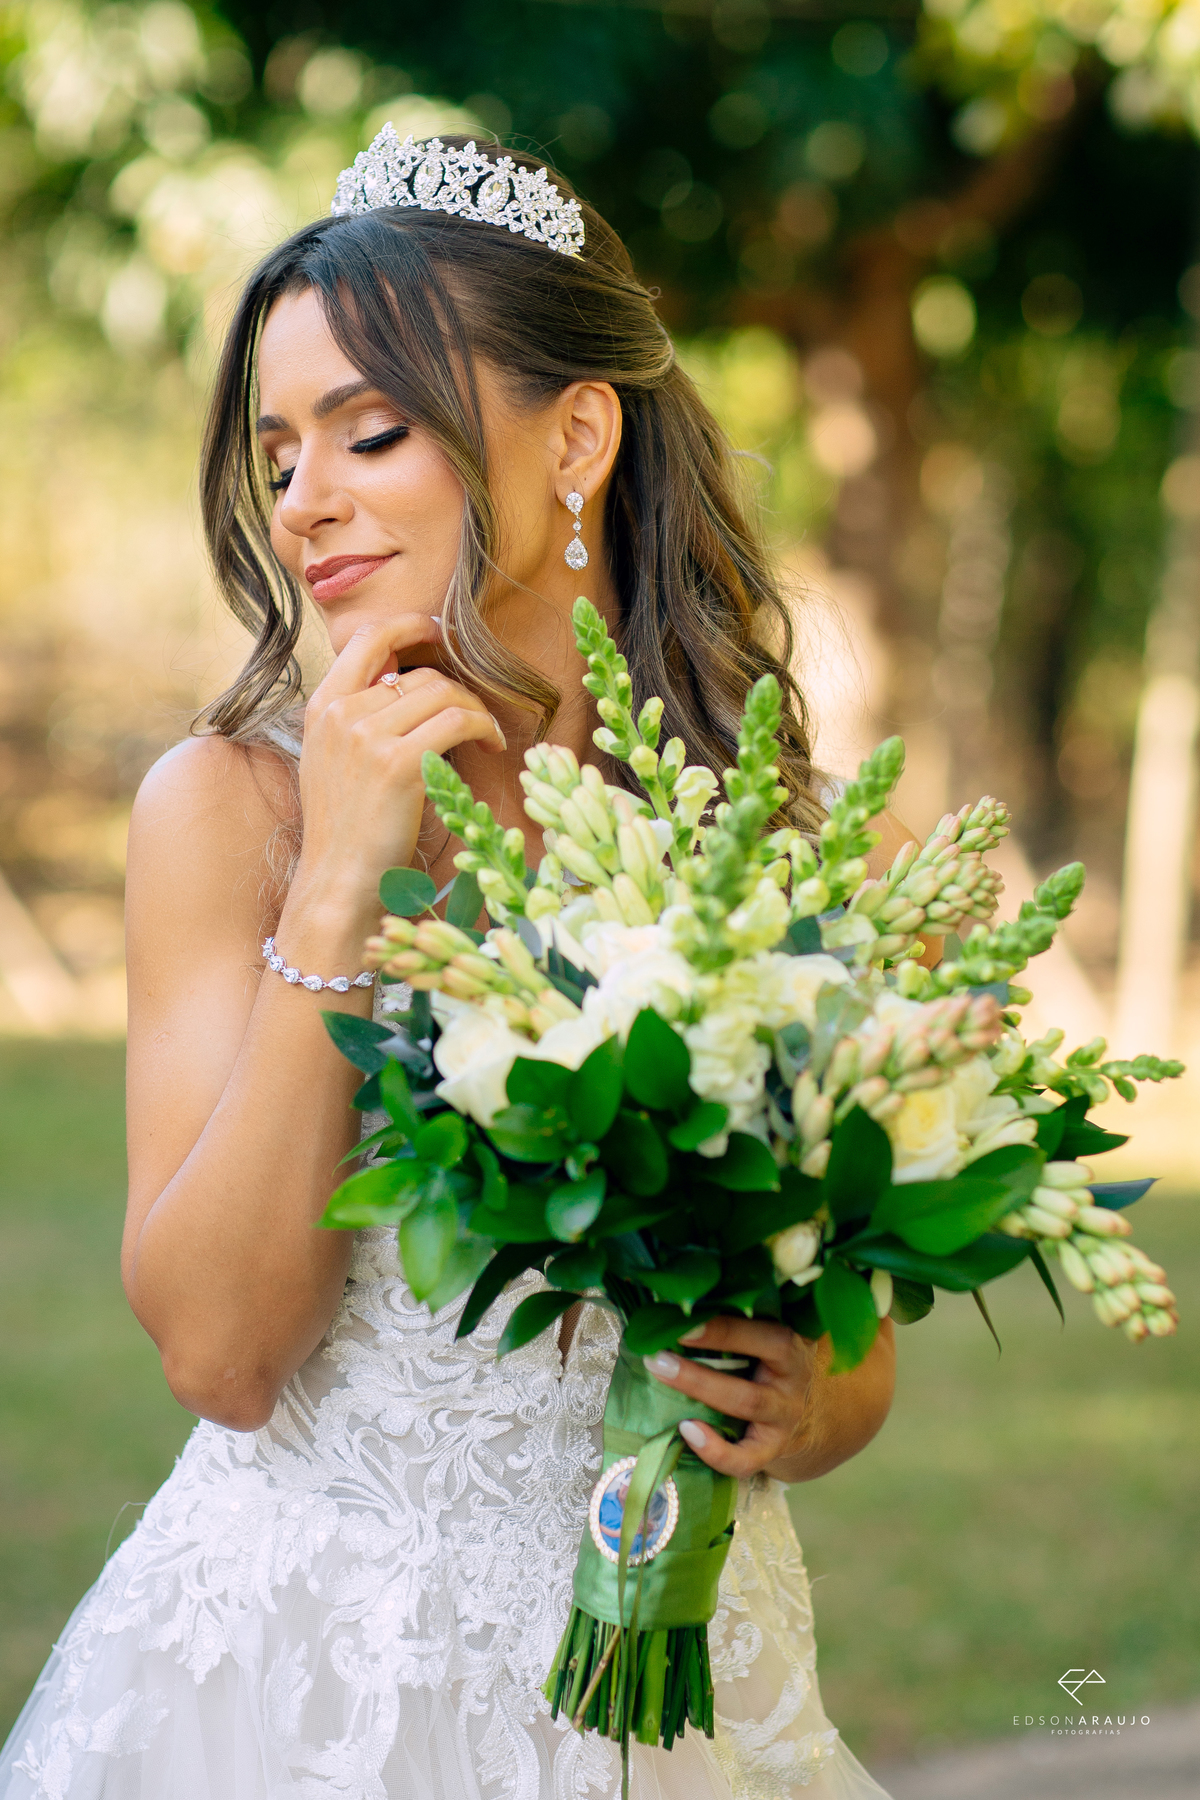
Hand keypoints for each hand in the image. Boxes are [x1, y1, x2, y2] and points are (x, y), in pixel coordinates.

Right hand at [288, 615, 505, 933]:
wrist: (336, 882)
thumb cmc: (346, 829)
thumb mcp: (333, 760)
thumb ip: (358, 719)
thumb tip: (406, 683)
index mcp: (322, 707)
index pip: (368, 638)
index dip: (410, 626)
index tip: (439, 634)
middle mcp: (340, 714)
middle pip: (419, 673)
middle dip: (458, 691)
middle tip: (475, 718)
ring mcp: (366, 736)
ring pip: (443, 692)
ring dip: (475, 711)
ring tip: (486, 736)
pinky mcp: (398, 763)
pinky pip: (458, 721)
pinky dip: (484, 728)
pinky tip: (492, 748)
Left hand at [642, 1317, 821, 1480]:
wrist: (801, 1405)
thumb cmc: (767, 1356)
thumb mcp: (764, 1334)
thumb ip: (734, 1319)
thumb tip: (676, 1307)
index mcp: (790, 1345)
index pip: (767, 1336)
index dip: (725, 1331)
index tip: (684, 1325)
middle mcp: (792, 1381)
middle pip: (752, 1374)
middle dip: (699, 1372)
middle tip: (657, 1359)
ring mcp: (784, 1418)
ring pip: (746, 1406)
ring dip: (700, 1392)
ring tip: (662, 1381)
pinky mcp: (771, 1449)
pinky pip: (745, 1459)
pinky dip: (715, 1451)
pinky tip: (686, 1431)